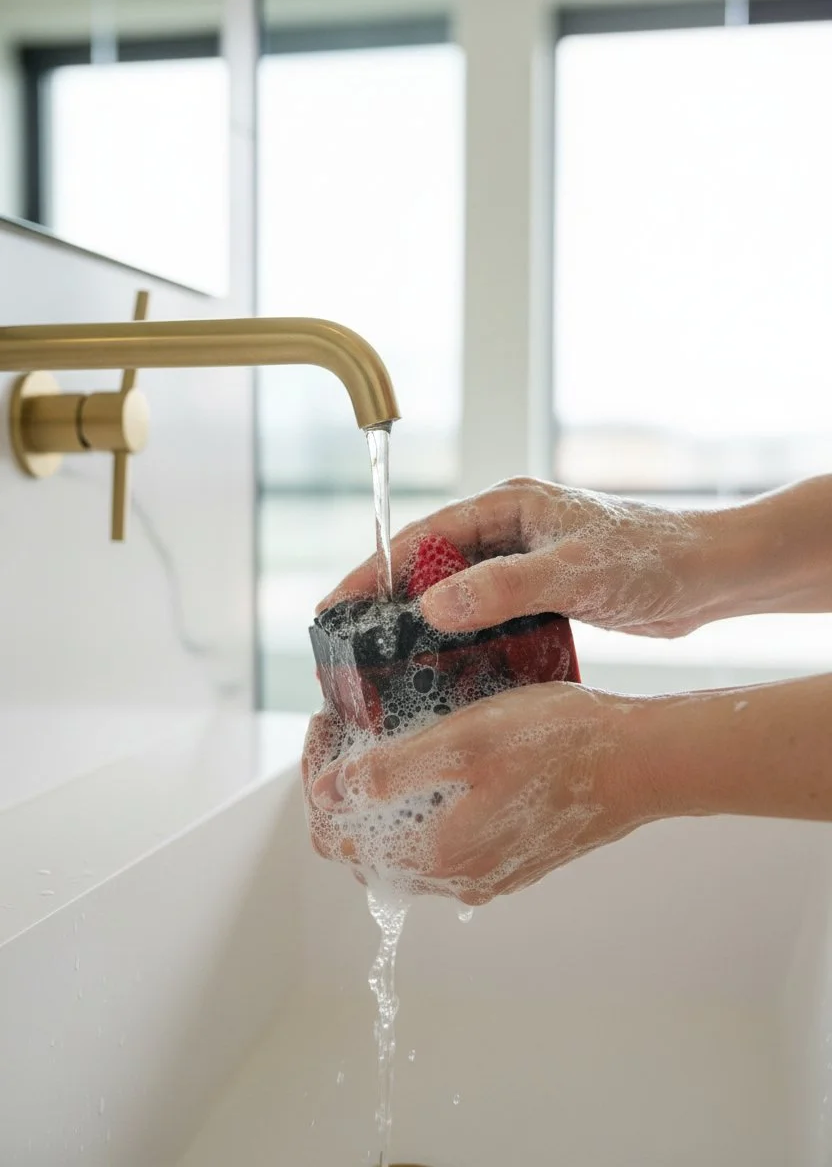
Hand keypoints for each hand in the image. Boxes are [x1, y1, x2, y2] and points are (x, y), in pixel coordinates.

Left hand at [304, 683, 654, 904]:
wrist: (639, 763)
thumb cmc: (558, 744)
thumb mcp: (464, 741)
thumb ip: (390, 773)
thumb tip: (326, 792)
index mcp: (431, 857)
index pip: (334, 834)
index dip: (316, 774)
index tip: (327, 722)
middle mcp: (453, 880)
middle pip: (363, 845)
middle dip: (340, 788)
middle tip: (346, 728)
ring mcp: (484, 873)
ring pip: (401, 845)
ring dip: (379, 799)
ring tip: (380, 739)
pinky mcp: (509, 858)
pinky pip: (440, 842)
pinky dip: (417, 808)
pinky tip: (431, 765)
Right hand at [320, 477, 722, 637]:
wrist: (709, 577)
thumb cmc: (650, 561)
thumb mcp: (573, 574)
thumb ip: (503, 588)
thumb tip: (430, 606)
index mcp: (508, 505)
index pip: (422, 536)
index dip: (374, 571)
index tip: (335, 607)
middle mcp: (510, 527)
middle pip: (429, 563)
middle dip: (387, 600)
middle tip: (348, 643)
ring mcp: (525, 558)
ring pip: (456, 591)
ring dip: (422, 622)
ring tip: (384, 663)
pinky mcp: (543, 589)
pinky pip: (486, 612)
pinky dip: (461, 635)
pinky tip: (445, 668)